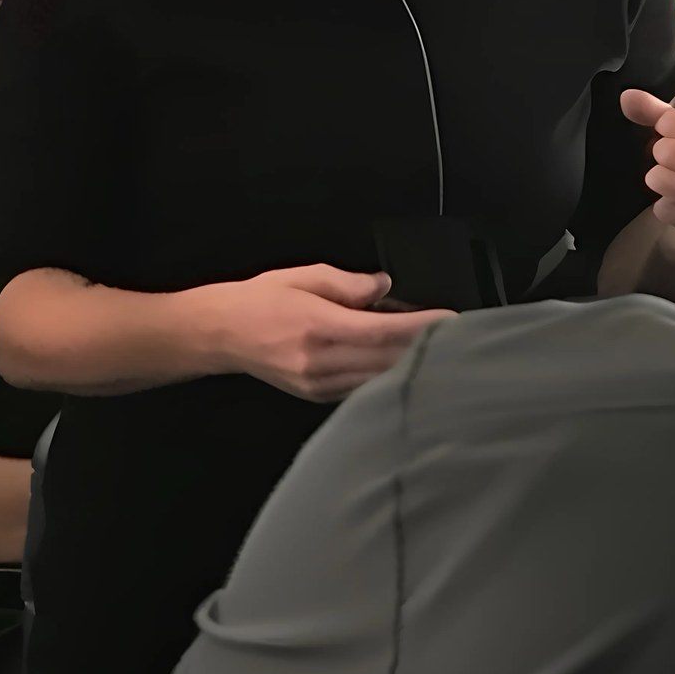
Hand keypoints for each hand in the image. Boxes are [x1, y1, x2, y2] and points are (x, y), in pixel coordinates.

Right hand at [195, 264, 453, 401]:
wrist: (219, 334)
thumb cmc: (261, 299)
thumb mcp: (303, 276)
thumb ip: (347, 283)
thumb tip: (384, 286)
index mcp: (319, 327)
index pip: (382, 331)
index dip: (420, 327)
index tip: (450, 320)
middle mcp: (321, 362)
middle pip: (385, 360)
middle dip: (422, 348)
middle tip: (454, 336)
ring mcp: (319, 385)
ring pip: (376, 379)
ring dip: (406, 365)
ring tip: (434, 349)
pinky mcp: (316, 397)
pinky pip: (360, 388)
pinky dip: (383, 376)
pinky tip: (399, 364)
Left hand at [620, 88, 674, 247]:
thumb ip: (659, 112)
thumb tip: (627, 97)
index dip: (663, 126)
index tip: (669, 132)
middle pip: (673, 154)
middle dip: (659, 153)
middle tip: (663, 156)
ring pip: (672, 186)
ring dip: (658, 179)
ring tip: (661, 176)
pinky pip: (672, 213)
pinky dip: (664, 206)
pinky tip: (671, 200)